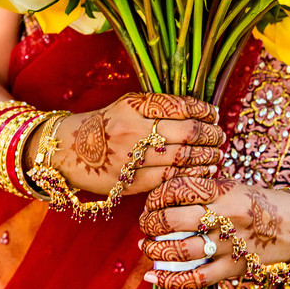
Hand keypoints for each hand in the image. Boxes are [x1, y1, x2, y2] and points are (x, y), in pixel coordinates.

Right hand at [26, 93, 223, 195]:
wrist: (68, 150)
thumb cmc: (105, 126)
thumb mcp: (127, 106)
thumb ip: (158, 107)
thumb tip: (198, 111)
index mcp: (135, 108)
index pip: (181, 107)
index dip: (204, 112)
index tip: (214, 115)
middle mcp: (134, 131)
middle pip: (187, 133)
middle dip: (211, 136)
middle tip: (221, 137)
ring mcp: (132, 158)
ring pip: (182, 158)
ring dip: (206, 158)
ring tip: (216, 156)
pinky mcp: (131, 182)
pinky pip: (169, 180)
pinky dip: (191, 176)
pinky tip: (202, 173)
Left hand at [139, 176, 289, 288]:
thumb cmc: (260, 204)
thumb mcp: (233, 187)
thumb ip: (203, 190)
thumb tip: (163, 197)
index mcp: (224, 192)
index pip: (180, 189)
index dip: (157, 196)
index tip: (151, 202)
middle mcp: (226, 217)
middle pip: (175, 220)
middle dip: (151, 223)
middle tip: (146, 225)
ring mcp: (230, 245)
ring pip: (183, 251)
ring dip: (157, 250)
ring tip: (147, 246)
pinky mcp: (234, 269)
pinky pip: (197, 279)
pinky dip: (171, 280)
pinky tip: (152, 277)